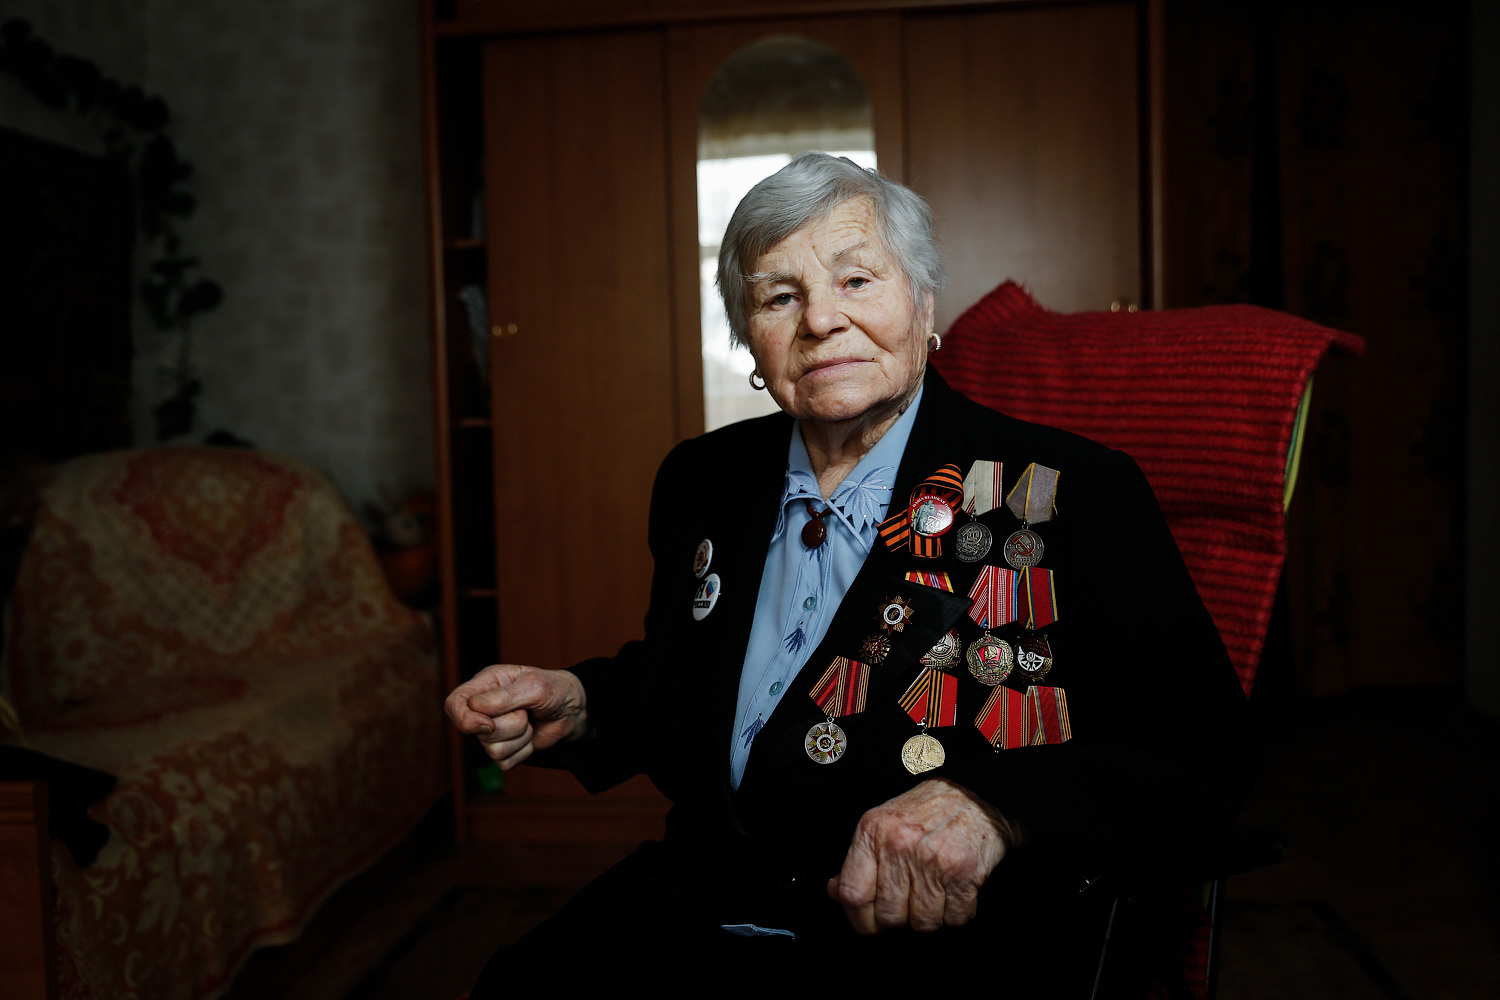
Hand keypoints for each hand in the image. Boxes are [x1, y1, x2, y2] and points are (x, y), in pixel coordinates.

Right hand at [443, 664, 588, 769]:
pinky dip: (523, 752)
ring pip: (491, 750)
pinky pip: (504, 762)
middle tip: (526, 712)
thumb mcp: (533, 686)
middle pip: (477, 731)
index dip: (465, 719)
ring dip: (519, 737)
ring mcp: (492, 731)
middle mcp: (483, 709)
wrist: (573, 711)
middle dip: (509, 725)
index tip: (487, 724)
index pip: (454, 703)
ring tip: (530, 722)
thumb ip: (504, 697)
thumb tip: (474, 705)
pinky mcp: (505, 750)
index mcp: (484, 685)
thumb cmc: (554, 690)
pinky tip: (531, 737)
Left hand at [828, 777, 1017, 933]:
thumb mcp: (883, 824)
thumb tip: (835, 891)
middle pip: (888, 916)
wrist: (977, 795)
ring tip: (934, 894)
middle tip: (910, 904)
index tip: (869, 922)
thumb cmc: (928, 811)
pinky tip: (954, 892)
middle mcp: (899, 844)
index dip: (859, 919)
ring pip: (922, 923)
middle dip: (900, 920)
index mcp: (873, 832)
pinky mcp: (962, 872)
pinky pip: (954, 919)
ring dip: (930, 917)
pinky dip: (956, 913)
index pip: (852, 894)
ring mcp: (931, 860)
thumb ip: (859, 860)